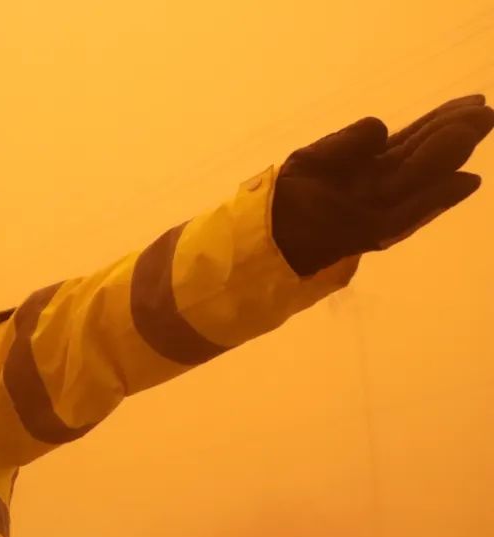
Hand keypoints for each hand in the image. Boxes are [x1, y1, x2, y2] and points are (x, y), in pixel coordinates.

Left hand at [272, 94, 493, 275]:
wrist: (266, 229)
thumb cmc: (290, 193)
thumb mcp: (317, 156)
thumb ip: (349, 142)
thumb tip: (383, 128)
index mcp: (371, 166)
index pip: (412, 140)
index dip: (439, 121)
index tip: (471, 102)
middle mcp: (382, 186)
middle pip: (423, 157)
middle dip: (454, 134)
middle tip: (485, 111)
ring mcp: (380, 210)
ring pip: (420, 181)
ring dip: (449, 157)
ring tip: (475, 130)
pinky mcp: (372, 233)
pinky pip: (409, 214)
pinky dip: (438, 198)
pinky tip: (466, 180)